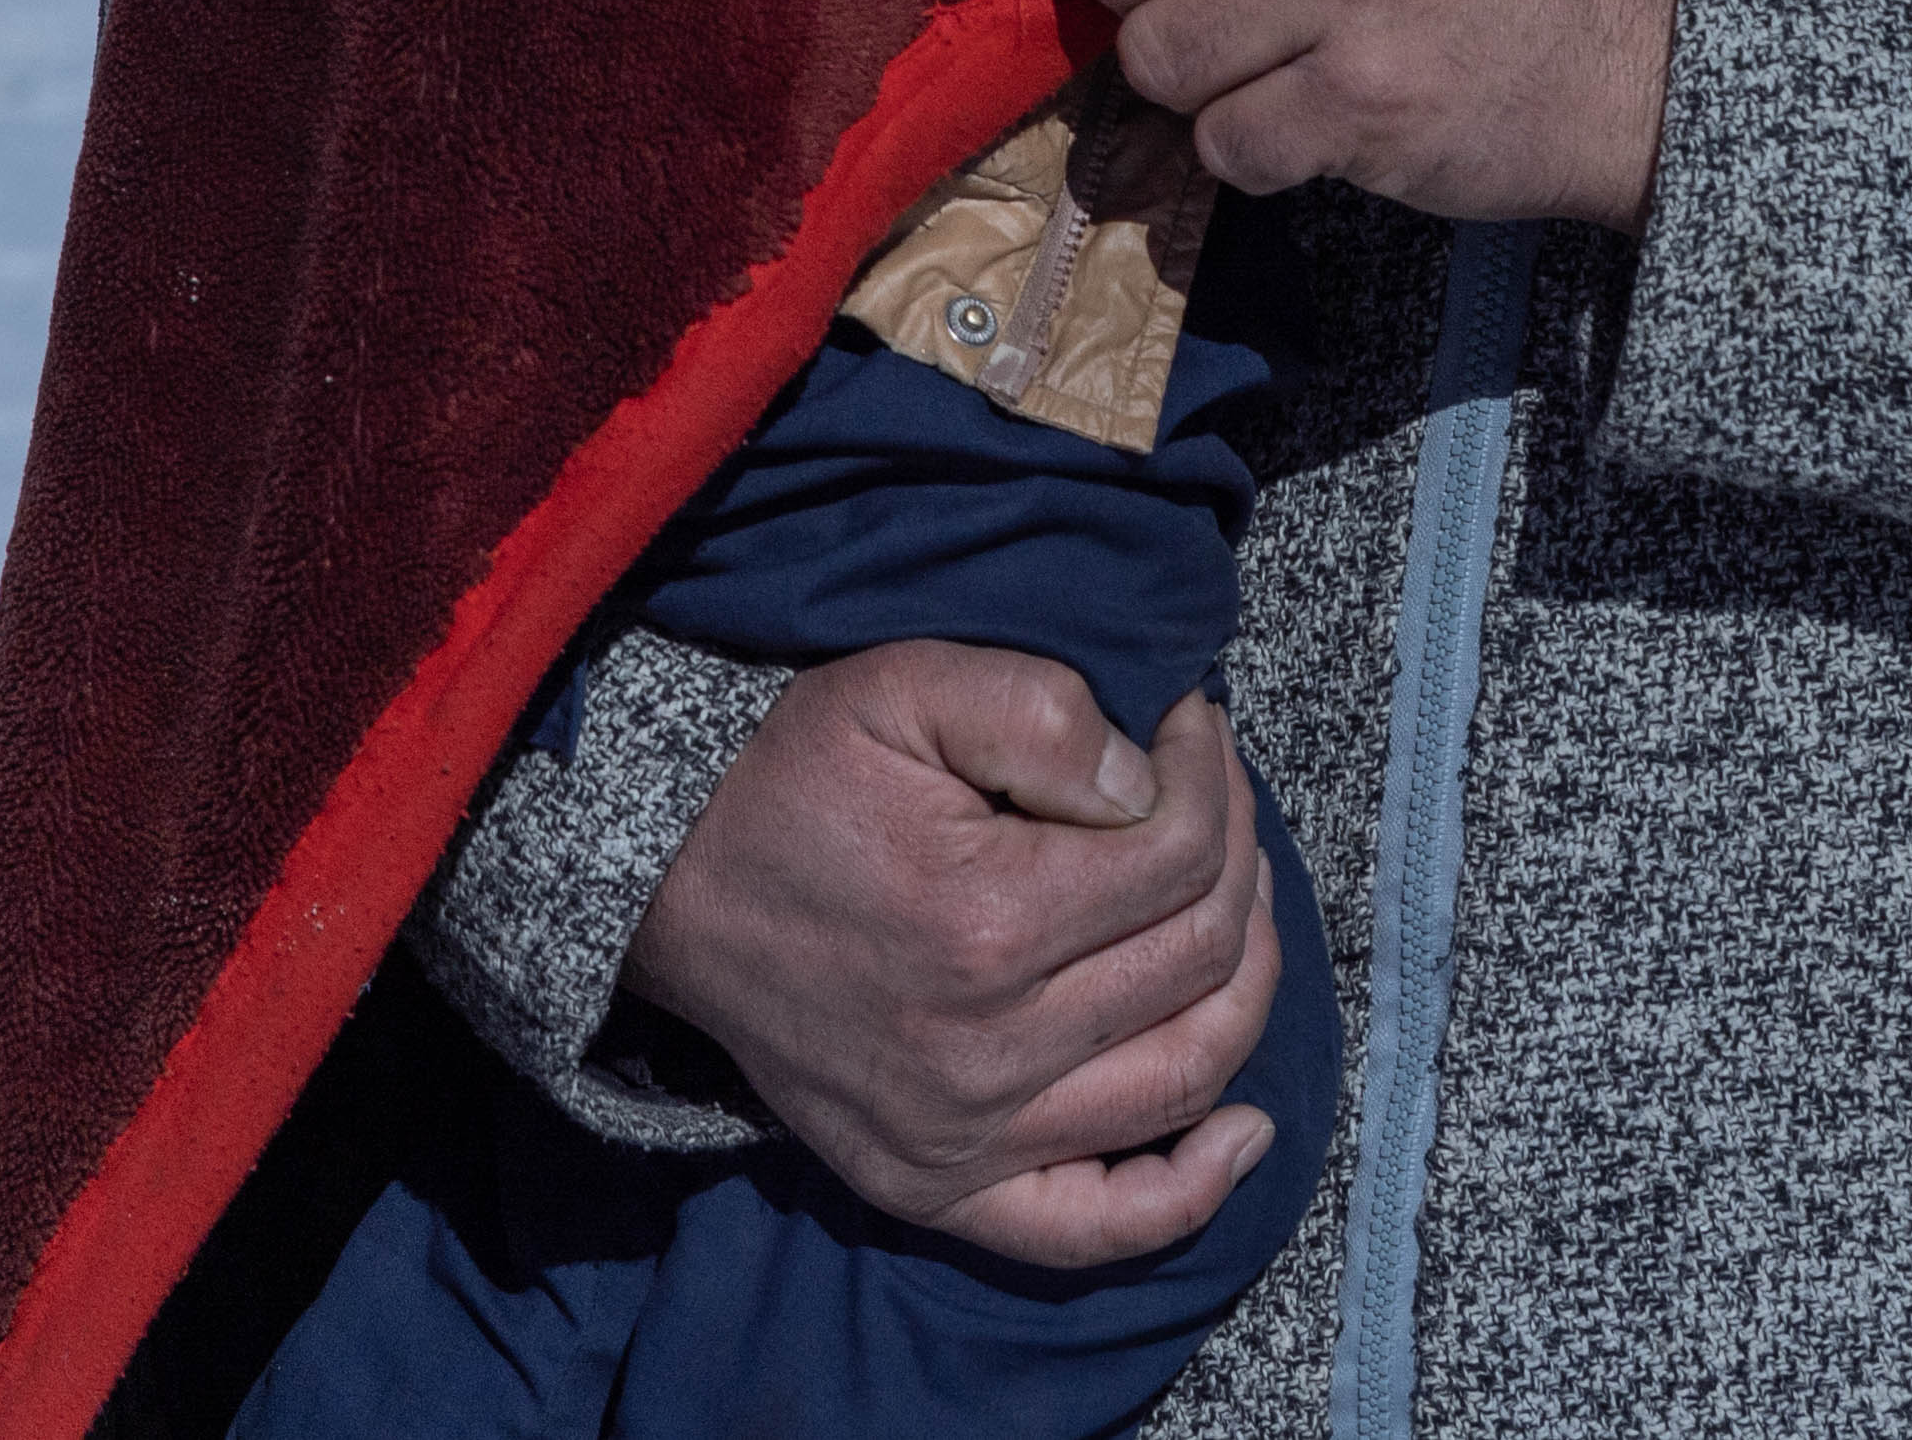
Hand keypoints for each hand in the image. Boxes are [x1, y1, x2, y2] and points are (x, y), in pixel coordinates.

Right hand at [627, 649, 1284, 1264]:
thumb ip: (1045, 713)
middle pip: (1201, 961)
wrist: (666, 882)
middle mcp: (984, 1052)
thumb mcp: (907, 685)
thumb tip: (1153, 782)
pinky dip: (1188, 1192)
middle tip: (1213, 798)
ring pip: (1184, 1076)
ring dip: (1244, 985)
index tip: (1190, 728)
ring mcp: (962, 1138)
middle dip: (1237, 859)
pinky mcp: (935, 1186)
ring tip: (1230, 902)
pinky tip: (1244, 1129)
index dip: (1213, 777)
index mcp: (985, 923)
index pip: (1181, 856)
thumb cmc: (793, 774)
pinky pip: (1093, 1226)